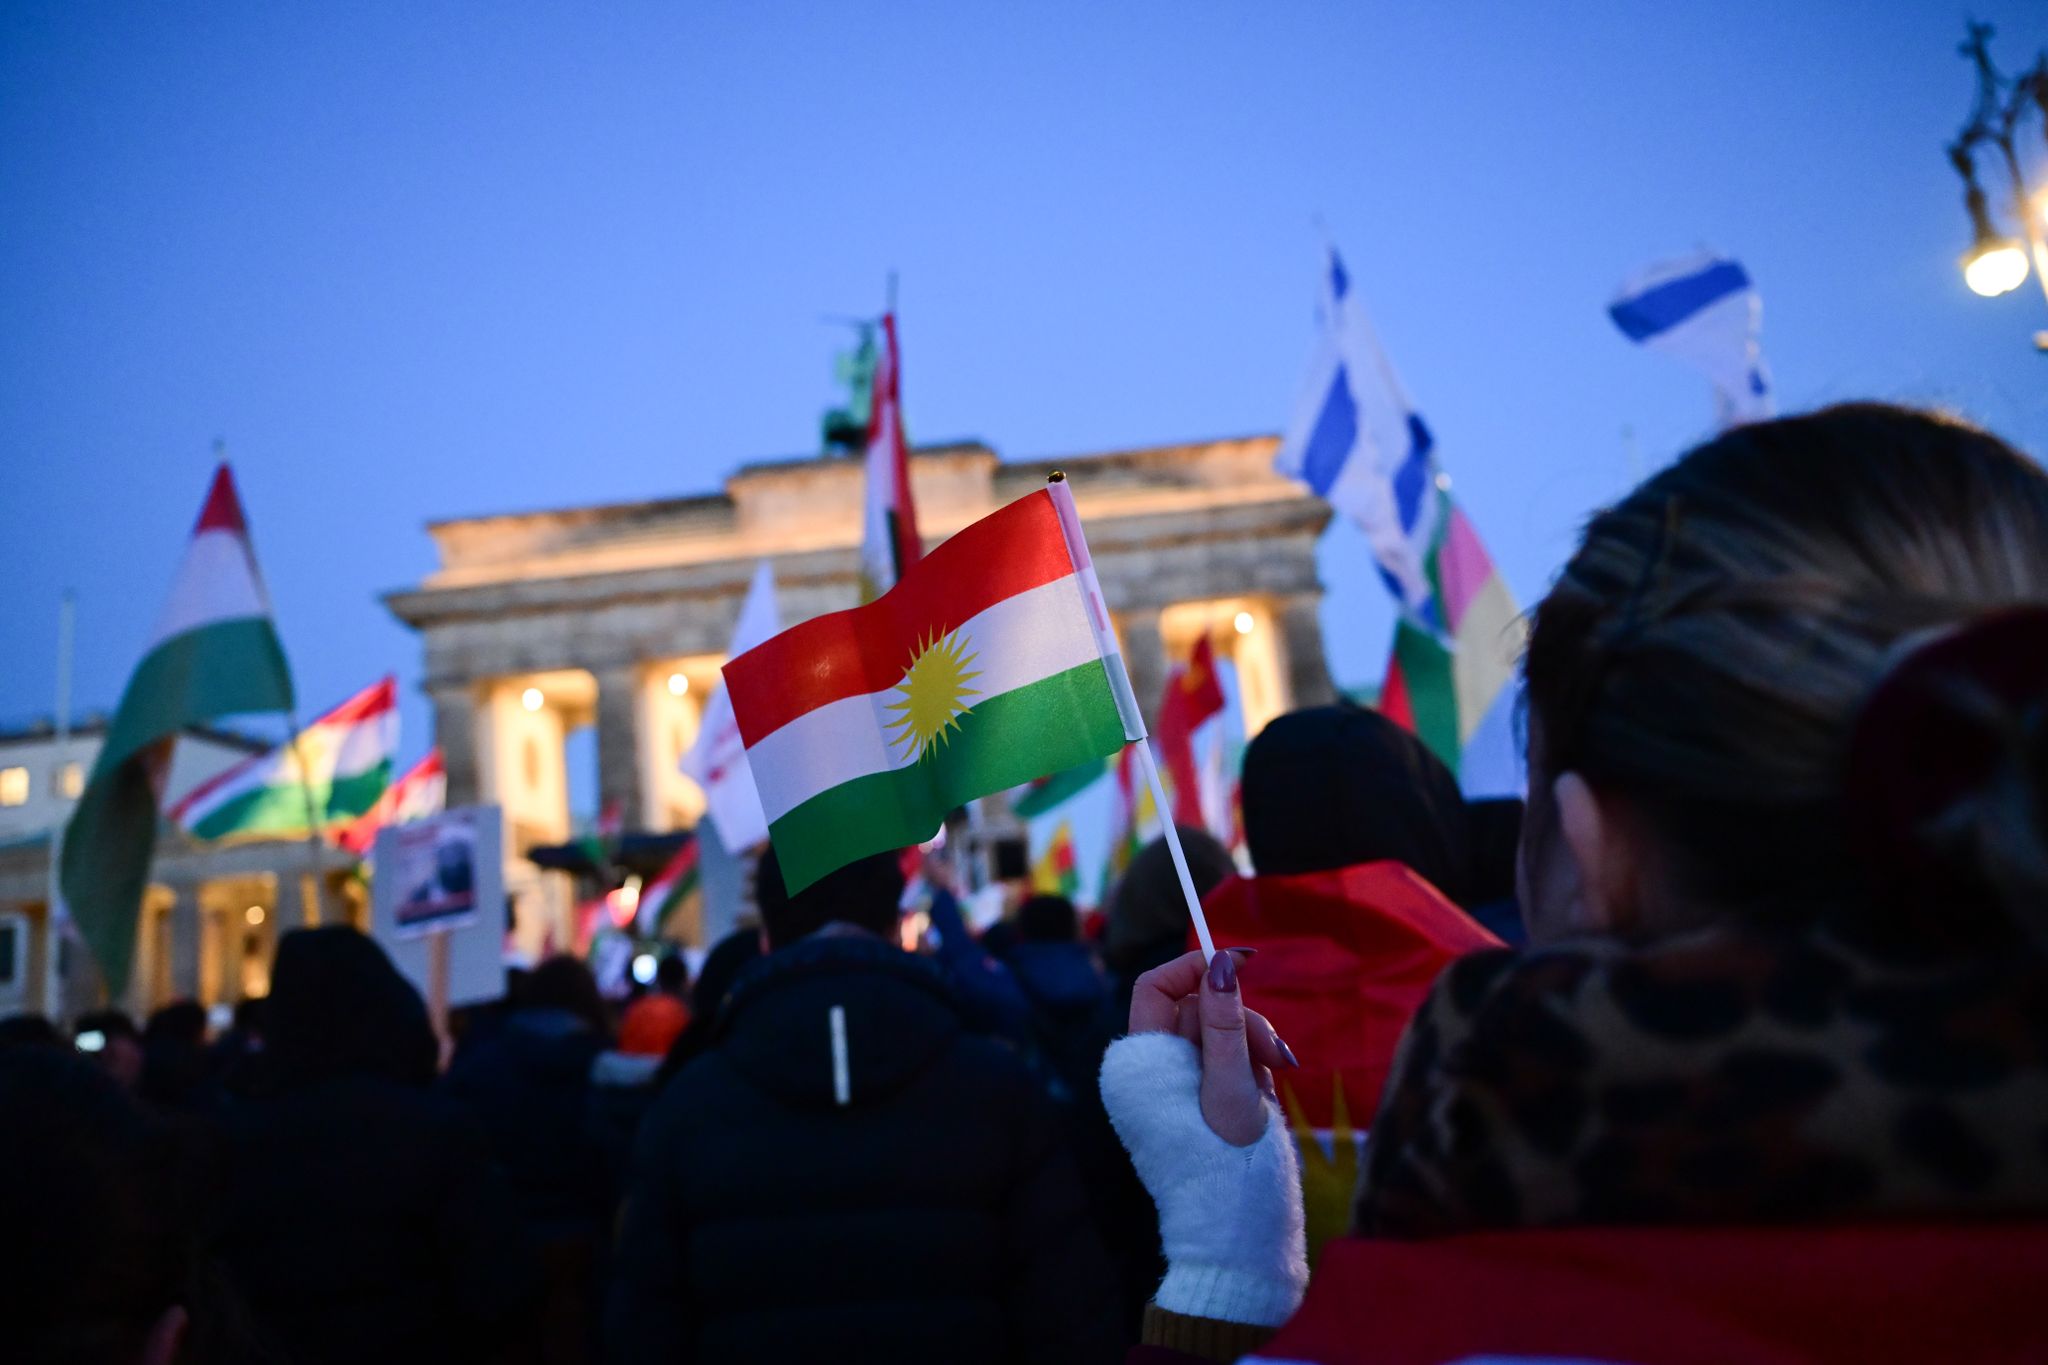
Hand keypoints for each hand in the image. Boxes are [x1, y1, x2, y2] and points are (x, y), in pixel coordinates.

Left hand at [1128, 949, 1297, 1145]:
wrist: (1237, 1227)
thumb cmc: (1227, 1162)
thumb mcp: (1232, 1087)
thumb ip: (1225, 1023)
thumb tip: (1220, 962)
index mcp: (1142, 1063)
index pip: (1155, 986)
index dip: (1192, 969)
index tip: (1238, 965)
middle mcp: (1152, 1069)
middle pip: (1197, 1008)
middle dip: (1241, 1020)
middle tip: (1278, 1053)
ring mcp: (1177, 1083)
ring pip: (1219, 1031)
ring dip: (1253, 1045)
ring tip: (1276, 1079)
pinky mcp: (1201, 1097)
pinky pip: (1228, 1059)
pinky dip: (1252, 1067)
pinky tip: (1265, 1095)